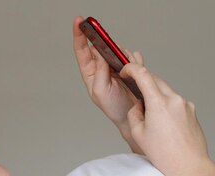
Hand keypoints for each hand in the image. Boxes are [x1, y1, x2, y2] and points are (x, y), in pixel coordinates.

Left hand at [73, 16, 142, 138]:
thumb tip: (98, 52)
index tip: (79, 21)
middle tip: (112, 46)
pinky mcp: (130, 67)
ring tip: (126, 68)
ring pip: (118, 49)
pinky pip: (132, 56)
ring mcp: (116, 66)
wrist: (132, 116)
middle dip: (107, 44)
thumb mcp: (101, 91)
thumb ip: (99, 71)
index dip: (80, 35)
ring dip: (122, 55)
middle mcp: (102, 67)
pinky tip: (135, 70)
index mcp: (90, 73)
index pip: (82, 50)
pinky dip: (134, 60)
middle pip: (101, 45)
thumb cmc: (113, 107)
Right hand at [119, 63, 211, 175]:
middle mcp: (174, 99)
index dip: (131, 69)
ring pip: (166, 91)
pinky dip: (166, 106)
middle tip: (134, 94)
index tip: (125, 71)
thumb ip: (134, 113)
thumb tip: (139, 105)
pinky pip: (175, 102)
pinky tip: (164, 124)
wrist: (189, 165)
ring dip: (155, 96)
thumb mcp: (138, 134)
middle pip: (155, 80)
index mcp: (158, 103)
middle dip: (143, 83)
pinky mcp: (191, 111)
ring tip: (150, 118)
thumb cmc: (164, 154)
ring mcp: (185, 104)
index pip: (143, 75)